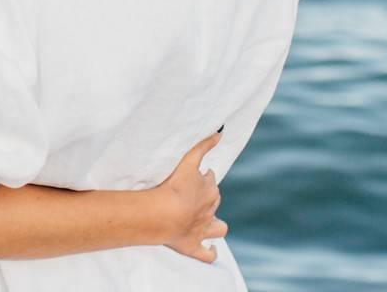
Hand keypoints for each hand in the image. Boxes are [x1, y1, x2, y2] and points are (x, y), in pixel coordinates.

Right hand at [156, 132, 227, 262]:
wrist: (166, 214)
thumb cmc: (175, 186)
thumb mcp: (188, 160)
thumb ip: (203, 145)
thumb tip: (220, 132)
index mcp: (209, 189)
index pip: (210, 179)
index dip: (203, 176)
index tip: (196, 174)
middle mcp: (210, 209)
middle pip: (214, 199)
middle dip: (208, 196)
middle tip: (193, 194)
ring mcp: (203, 229)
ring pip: (219, 227)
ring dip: (216, 225)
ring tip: (208, 222)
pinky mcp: (194, 246)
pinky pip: (207, 253)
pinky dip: (210, 252)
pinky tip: (210, 250)